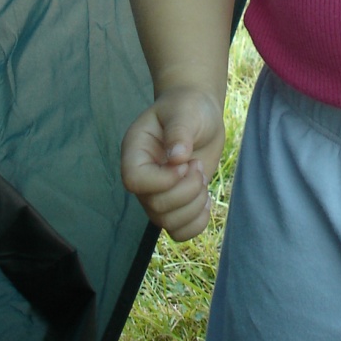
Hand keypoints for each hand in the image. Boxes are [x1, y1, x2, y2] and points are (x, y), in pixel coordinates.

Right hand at [120, 86, 225, 240]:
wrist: (199, 115)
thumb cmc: (188, 108)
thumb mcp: (185, 111)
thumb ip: (179, 131)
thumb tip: (177, 157)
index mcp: (135, 152)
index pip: (134, 181)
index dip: (162, 180)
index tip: (184, 164)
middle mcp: (143, 178)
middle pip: (155, 207)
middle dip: (186, 190)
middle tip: (197, 165)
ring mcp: (157, 195)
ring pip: (168, 224)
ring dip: (194, 205)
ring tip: (201, 177)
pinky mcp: (175, 205)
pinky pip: (180, 232)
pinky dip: (197, 222)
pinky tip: (206, 199)